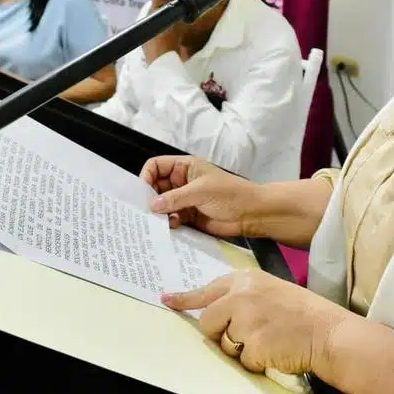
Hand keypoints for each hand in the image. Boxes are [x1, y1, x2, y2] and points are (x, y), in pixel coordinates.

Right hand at [143, 155, 259, 237]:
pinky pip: (171, 218)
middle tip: (144, 211)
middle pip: (156, 187)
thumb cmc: (229, 195)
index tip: (141, 193)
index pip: (157, 166)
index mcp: (185, 167)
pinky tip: (171, 227)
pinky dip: (168, 223)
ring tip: (158, 221)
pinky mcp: (189, 216)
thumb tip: (151, 205)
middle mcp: (182, 182)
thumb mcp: (200, 191)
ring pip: (163, 205)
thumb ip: (175, 198)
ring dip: (159, 213)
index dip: (147, 176)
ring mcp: (185, 200)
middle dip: (150, 198)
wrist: (251, 214)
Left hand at [162, 270, 352, 376]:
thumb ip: (242, 296)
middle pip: (208, 322)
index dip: (185, 299)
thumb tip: (217, 311)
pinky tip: (276, 351)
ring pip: (225, 343)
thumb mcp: (270, 290)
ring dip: (243, 349)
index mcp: (245, 280)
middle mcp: (241, 296)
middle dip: (220, 334)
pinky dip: (257, 362)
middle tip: (245, 336)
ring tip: (270, 339)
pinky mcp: (253, 344)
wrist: (328, 332)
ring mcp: (246, 320)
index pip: (207, 290)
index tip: (168, 300)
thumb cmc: (303, 313)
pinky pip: (243, 361)